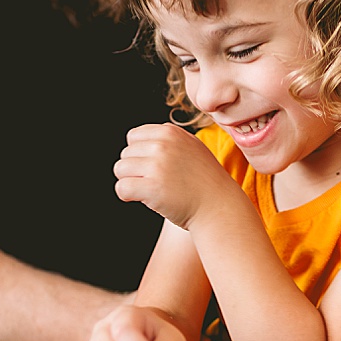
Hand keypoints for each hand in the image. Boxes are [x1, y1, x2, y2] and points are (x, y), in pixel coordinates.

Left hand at [114, 124, 240, 228]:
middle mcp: (163, 145)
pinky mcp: (152, 187)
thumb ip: (168, 140)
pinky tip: (143, 199)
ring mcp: (158, 166)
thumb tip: (136, 140)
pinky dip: (127, 195)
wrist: (219, 207)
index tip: (152, 168)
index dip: (139, 155)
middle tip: (155, 182)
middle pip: (125, 154)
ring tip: (150, 190)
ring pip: (120, 169)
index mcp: (171, 132)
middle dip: (135, 170)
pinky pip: (121, 187)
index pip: (133, 137)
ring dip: (130, 182)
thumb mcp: (191, 148)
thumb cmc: (204, 183)